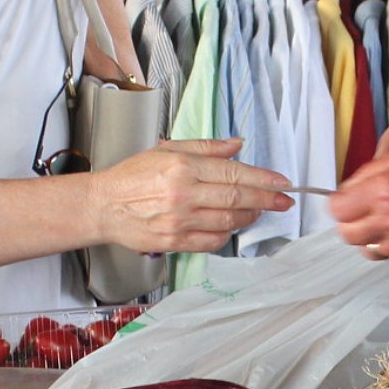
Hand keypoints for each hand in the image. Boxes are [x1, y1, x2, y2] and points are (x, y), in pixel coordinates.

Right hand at [92, 139, 292, 252]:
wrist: (103, 206)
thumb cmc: (132, 177)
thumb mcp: (168, 150)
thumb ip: (206, 148)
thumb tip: (238, 146)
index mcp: (182, 167)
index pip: (233, 173)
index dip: (263, 179)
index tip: (282, 182)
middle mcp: (183, 194)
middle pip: (237, 198)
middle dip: (267, 200)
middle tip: (285, 200)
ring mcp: (179, 221)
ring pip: (228, 221)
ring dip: (249, 217)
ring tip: (258, 210)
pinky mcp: (174, 242)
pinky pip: (212, 241)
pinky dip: (227, 234)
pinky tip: (231, 226)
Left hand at [332, 143, 388, 261]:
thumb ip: (376, 170)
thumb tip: (352, 185)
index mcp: (385, 189)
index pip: (337, 209)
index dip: (340, 202)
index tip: (347, 198)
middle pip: (347, 234)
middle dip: (350, 221)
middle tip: (363, 209)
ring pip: (369, 248)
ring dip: (371, 235)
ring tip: (388, 218)